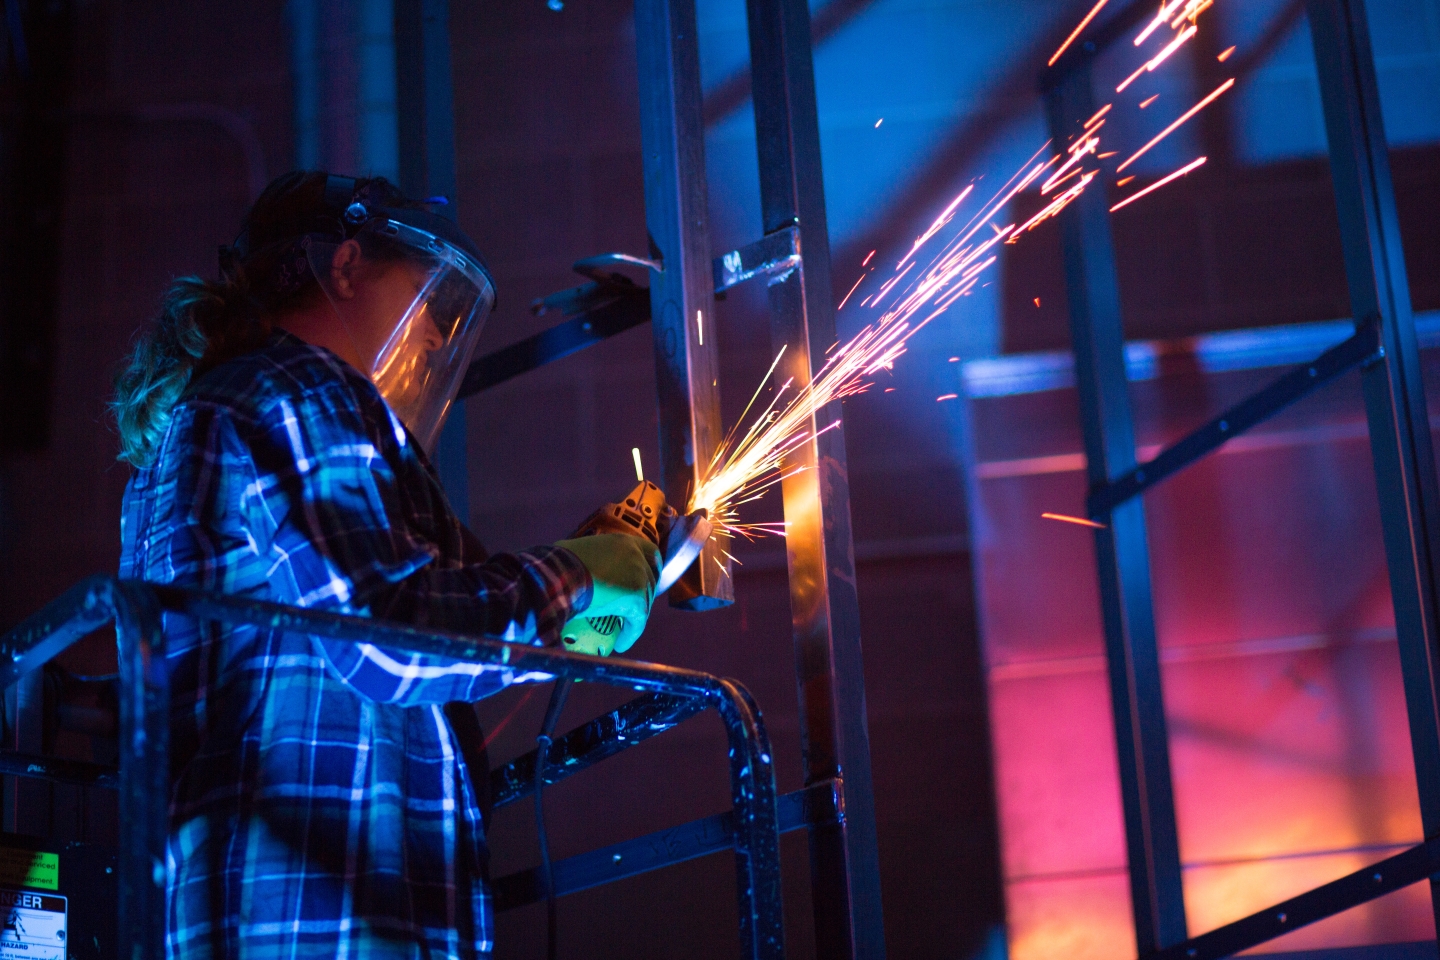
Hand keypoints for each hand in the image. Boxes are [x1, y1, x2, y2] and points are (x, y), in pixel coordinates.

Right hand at [553, 534, 658, 654]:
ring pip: (644, 602)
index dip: (651, 568)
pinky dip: (630, 633)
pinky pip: (637, 621)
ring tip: (623, 629)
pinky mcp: (636, 598)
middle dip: (645, 594)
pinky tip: (622, 643)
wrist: (558, 575)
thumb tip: (582, 567)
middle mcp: (636, 556)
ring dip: (634, 616)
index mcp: (625, 542)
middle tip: (632, 608)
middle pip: (651, 579)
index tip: (646, 581)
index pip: (651, 553)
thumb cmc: (559, 562)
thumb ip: (593, 557)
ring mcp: (639, 576)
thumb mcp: (581, 550)